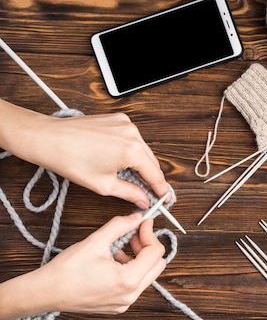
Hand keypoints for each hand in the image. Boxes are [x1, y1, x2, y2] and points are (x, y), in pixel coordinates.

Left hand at [0, 99, 168, 207]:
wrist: (48, 138)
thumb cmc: (69, 158)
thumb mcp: (103, 185)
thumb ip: (130, 193)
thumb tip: (143, 200)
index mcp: (131, 151)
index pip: (155, 175)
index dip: (162, 190)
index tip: (165, 199)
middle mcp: (132, 134)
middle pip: (152, 162)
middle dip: (151, 178)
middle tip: (148, 193)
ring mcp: (126, 124)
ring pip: (143, 150)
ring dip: (141, 164)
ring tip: (130, 178)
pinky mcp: (118, 119)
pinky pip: (133, 139)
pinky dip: (131, 151)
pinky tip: (120, 161)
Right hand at [0, 213, 166, 319]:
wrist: (45, 292)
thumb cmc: (66, 270)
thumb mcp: (96, 241)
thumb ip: (120, 225)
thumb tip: (137, 217)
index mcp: (129, 280)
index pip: (156, 252)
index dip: (150, 233)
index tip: (143, 223)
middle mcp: (131, 295)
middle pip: (157, 265)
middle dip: (147, 246)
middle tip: (133, 234)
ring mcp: (125, 303)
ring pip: (147, 275)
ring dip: (138, 258)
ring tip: (118, 248)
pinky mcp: (118, 306)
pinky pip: (135, 285)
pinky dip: (130, 270)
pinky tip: (112, 262)